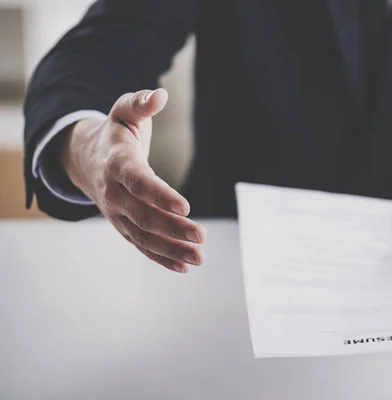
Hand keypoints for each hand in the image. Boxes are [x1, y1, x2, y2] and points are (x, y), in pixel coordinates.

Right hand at [61, 88, 205, 273]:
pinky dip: (161, 257)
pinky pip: (141, 246)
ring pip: (143, 236)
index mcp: (117, 163)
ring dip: (171, 249)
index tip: (186, 206)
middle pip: (143, 215)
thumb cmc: (115, 134)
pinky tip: (184, 266)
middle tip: (201, 237)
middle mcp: (114, 193)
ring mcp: (117, 214)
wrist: (86, 160)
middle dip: (173, 228)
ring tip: (199, 258)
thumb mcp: (124, 112)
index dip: (161, 195)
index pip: (138, 182)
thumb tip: (160, 93)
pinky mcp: (124, 226)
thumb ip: (140, 103)